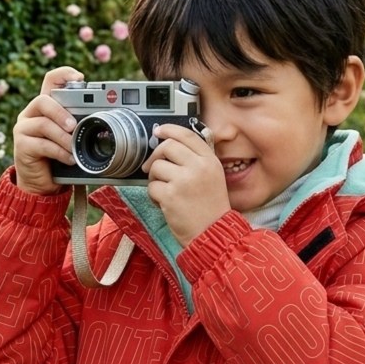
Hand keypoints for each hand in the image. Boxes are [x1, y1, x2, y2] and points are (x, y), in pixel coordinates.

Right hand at [12, 67, 82, 194]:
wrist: (41, 184)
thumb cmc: (59, 158)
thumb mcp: (71, 138)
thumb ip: (80, 126)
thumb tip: (110, 120)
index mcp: (45, 107)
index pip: (50, 81)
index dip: (63, 74)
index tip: (80, 78)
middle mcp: (31, 114)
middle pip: (43, 100)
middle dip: (61, 112)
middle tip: (74, 126)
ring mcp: (24, 129)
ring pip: (43, 123)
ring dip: (62, 136)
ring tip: (73, 147)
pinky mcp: (21, 145)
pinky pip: (41, 144)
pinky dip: (59, 152)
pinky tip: (69, 159)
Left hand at [142, 124, 228, 245]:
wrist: (213, 233)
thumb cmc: (210, 208)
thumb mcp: (212, 177)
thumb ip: (196, 160)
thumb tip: (168, 146)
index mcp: (210, 161)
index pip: (187, 135)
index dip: (170, 129)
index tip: (158, 131)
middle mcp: (198, 167)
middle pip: (167, 147)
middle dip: (155, 156)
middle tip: (153, 168)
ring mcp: (183, 180)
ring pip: (156, 166)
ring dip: (154, 178)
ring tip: (164, 191)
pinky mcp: (170, 195)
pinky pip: (151, 187)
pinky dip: (153, 196)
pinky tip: (164, 203)